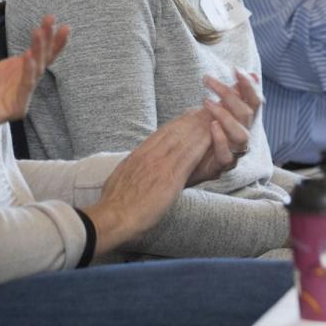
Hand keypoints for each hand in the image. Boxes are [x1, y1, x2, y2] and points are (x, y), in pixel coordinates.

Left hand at [0, 15, 69, 159]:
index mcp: (10, 69)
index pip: (35, 50)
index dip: (45, 35)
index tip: (50, 17)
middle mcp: (18, 81)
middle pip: (41, 58)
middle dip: (49, 39)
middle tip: (51, 19)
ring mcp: (18, 95)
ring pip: (36, 71)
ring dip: (39, 52)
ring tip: (39, 33)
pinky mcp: (15, 108)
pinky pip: (25, 88)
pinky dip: (28, 73)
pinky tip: (28, 57)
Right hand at [82, 115, 208, 255]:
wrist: (112, 216)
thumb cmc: (113, 205)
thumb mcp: (119, 180)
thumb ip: (129, 172)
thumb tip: (129, 171)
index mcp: (138, 156)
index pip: (159, 135)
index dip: (175, 124)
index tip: (185, 116)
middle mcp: (149, 155)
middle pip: (173, 132)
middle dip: (189, 119)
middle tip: (203, 109)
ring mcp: (159, 164)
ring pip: (183, 139)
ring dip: (199, 126)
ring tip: (212, 116)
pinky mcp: (169, 176)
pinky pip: (188, 155)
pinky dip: (200, 143)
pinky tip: (212, 136)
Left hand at [186, 70, 262, 184]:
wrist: (183, 162)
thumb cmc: (201, 133)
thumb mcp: (214, 110)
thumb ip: (233, 95)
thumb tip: (254, 74)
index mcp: (242, 122)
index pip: (254, 101)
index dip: (249, 85)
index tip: (236, 70)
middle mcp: (242, 136)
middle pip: (247, 114)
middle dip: (229, 94)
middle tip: (207, 80)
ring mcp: (234, 152)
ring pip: (241, 135)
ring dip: (225, 115)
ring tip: (207, 102)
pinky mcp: (221, 167)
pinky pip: (228, 156)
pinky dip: (220, 139)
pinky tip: (212, 126)